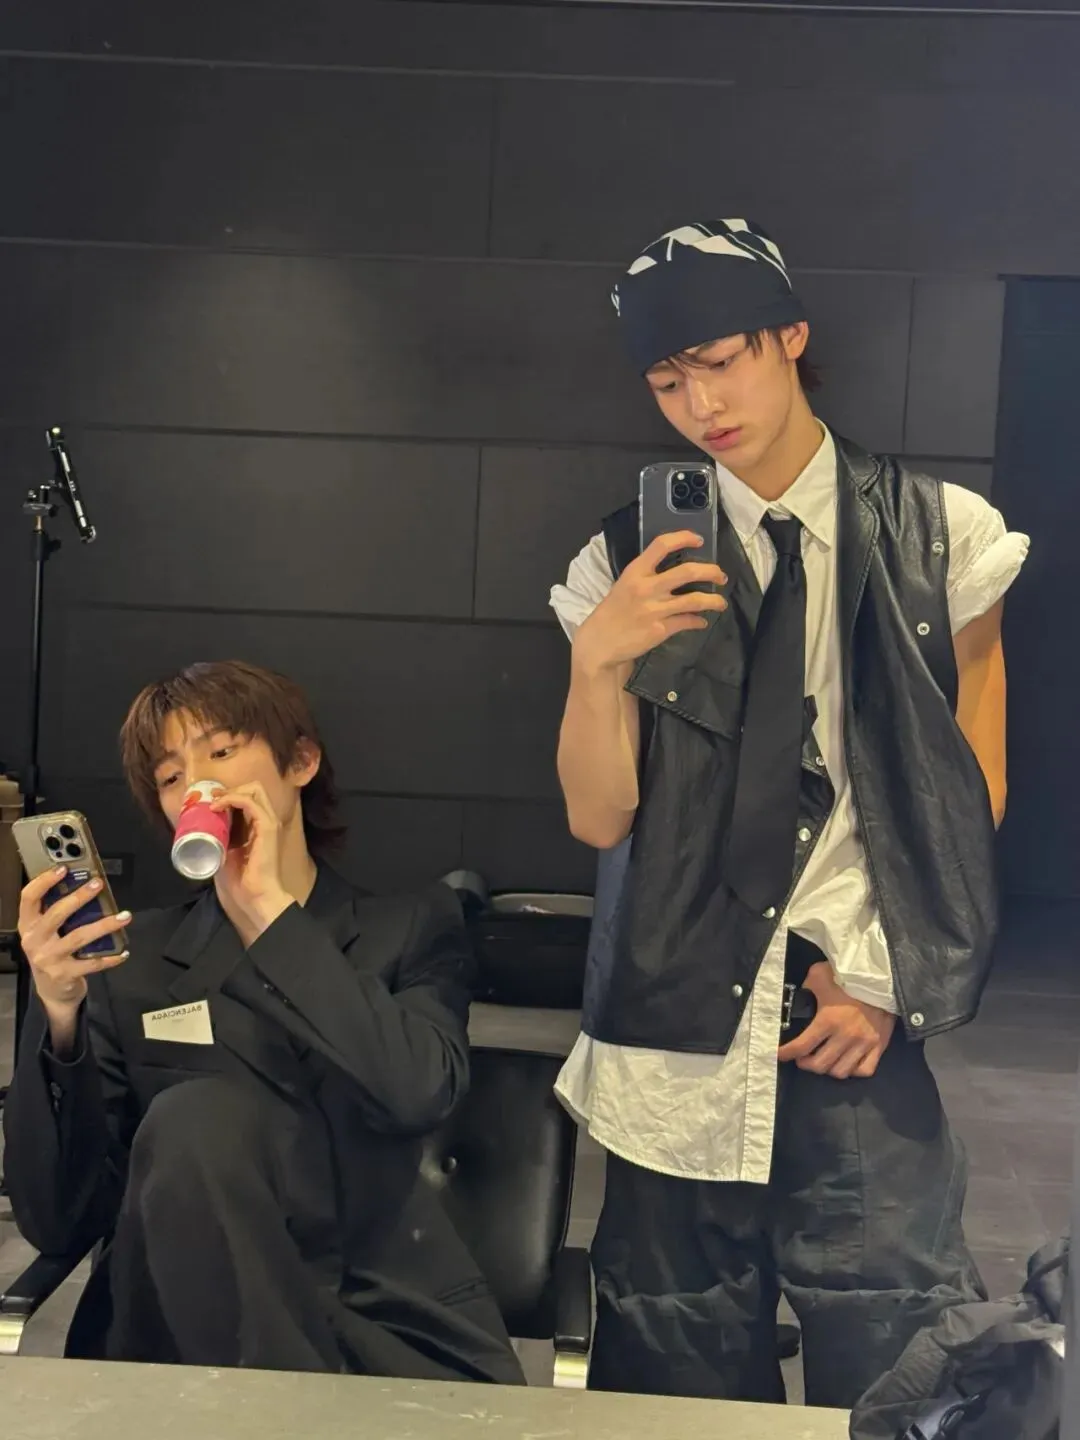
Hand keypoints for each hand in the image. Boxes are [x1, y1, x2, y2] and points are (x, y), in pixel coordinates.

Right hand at [18, 868, 130, 1020]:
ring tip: (124, 916)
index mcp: (28, 925)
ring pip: (79, 936)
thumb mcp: (46, 933)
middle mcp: (34, 940)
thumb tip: (84, 886)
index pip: (29, 898)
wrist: (51, 991)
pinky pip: (92, 963)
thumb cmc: (52, 952)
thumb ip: (57, 913)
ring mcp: (48, 958)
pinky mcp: (64, 974)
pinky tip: (123, 951)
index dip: (44, 881)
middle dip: (79, 897)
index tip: (63, 868)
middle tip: (98, 884)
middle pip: (56, 914)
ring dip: (104, 925)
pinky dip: (110, 957)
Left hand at [210, 782, 291, 945]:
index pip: (249, 798)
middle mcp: (267, 820)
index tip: (211, 801)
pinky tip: (219, 807)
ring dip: (231, 792)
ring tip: (214, 801)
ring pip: (254, 790)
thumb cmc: (241, 881)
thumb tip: (204, 830)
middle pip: (255, 788)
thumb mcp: (226, 853)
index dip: (230, 794)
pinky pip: (250, 803)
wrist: (255, 896)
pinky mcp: (267, 827)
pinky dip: (233, 799)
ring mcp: (269, 822)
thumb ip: (221, 839)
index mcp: (259, 826)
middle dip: (231, 788)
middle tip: (213, 798)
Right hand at [574, 532, 727, 675]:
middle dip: (711, 572)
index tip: (698, 540)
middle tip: (721, 576)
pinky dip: (698, 621)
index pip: (662, 545)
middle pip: (687, 572)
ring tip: (720, 603)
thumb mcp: (624, 586)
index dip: (684, 538)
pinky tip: (701, 622)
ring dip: (713, 601)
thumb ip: (646, 577)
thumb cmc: (612, 613)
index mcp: (635, 572)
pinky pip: (688, 621)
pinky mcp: (660, 629)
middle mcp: (646, 587)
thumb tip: (675, 574)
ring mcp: (654, 609)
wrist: (600, 643)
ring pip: (695, 600)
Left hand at [777, 962, 895, 1078]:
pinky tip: (847, 1062)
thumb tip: (799, 997)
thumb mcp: (819, 975)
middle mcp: (845, 1036)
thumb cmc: (849, 975)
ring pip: (841, 1071)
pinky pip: (865, 1070)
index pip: (802, 1046)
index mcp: (828, 1020)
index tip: (779, 1055)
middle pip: (819, 1065)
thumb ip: (806, 988)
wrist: (883, 976)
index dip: (787, 1053)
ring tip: (823, 1060)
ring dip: (828, 1069)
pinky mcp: (880, 1046)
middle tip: (802, 1058)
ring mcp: (864, 1043)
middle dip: (805, 1063)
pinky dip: (853, 1070)